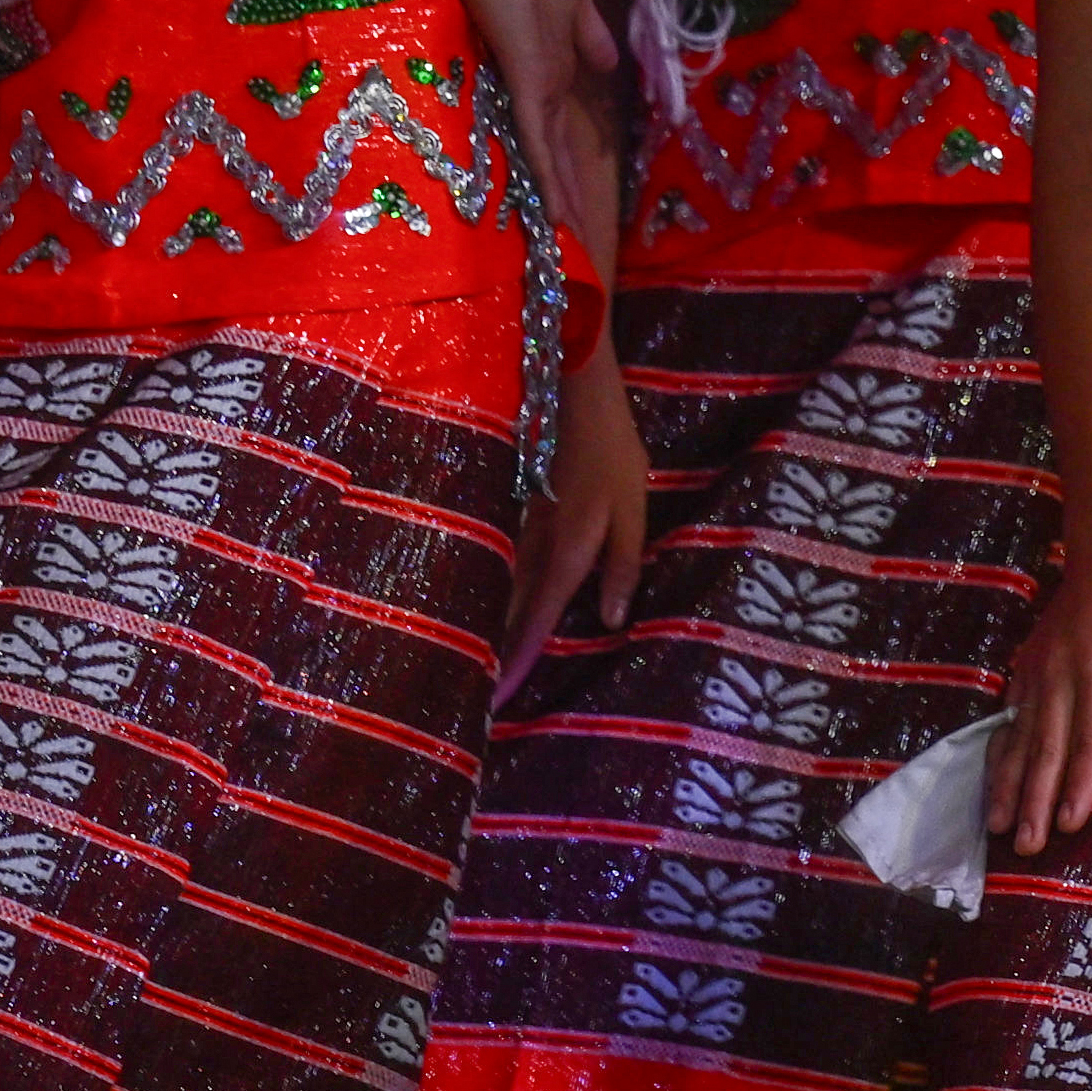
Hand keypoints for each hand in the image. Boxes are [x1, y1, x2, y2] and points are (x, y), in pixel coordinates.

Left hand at [449, 0, 622, 273]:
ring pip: (545, 158)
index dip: (563, 167)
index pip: (555, 130)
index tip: (568, 205)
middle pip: (551, 155)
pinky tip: (554, 211)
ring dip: (558, 200)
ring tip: (568, 241)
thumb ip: (590, 35)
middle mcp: (535, 88)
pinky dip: (547, 177)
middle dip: (562, 198)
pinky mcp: (525, 83)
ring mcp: (529, 88)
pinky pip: (537, 141)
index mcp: (543, 69)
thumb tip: (608, 66)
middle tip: (570, 241)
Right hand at [498, 333, 648, 696]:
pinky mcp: (497, 512)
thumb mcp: (633, 504)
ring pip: (488, 591)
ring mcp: (505, 529)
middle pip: (502, 614)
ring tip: (458, 669)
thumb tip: (611, 621)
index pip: (535, 620)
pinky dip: (477, 591)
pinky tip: (466, 610)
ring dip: (477, 628)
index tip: (496, 701)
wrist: (565, 387)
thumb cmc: (609, 447)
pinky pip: (486, 563)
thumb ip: (623, 563)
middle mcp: (525, 546)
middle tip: (468, 703)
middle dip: (487, 657)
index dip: (518, 661)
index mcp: (564, 550)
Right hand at [992, 506, 1091, 853]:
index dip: (1078, 784)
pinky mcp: (1025, 666)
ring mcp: (1036, 671)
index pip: (1088, 739)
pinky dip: (997, 751)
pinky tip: (992, 779)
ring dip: (1008, 785)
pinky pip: (1007, 716)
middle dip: (1035, 801)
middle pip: (1045, 748)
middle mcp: (1058, 676)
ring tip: (998, 827)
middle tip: (1026, 847)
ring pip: (1017, 737)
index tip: (1067, 824)